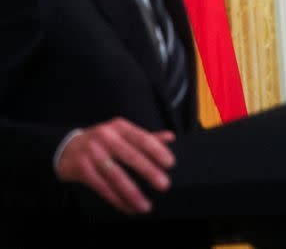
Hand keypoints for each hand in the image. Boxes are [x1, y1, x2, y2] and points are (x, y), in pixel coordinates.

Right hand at [56, 117, 174, 213]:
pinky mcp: (82, 169)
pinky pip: (102, 187)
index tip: (170, 163)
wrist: (65, 148)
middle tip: (164, 185)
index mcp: (120, 127)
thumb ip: (146, 137)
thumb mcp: (122, 133)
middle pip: (131, 156)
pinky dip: (117, 199)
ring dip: (133, 193)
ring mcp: (92, 153)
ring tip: (146, 205)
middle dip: (149, 172)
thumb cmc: (101, 141)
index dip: (157, 151)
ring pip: (116, 175)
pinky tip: (128, 207)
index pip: (142, 138)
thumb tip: (170, 137)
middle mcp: (106, 137)